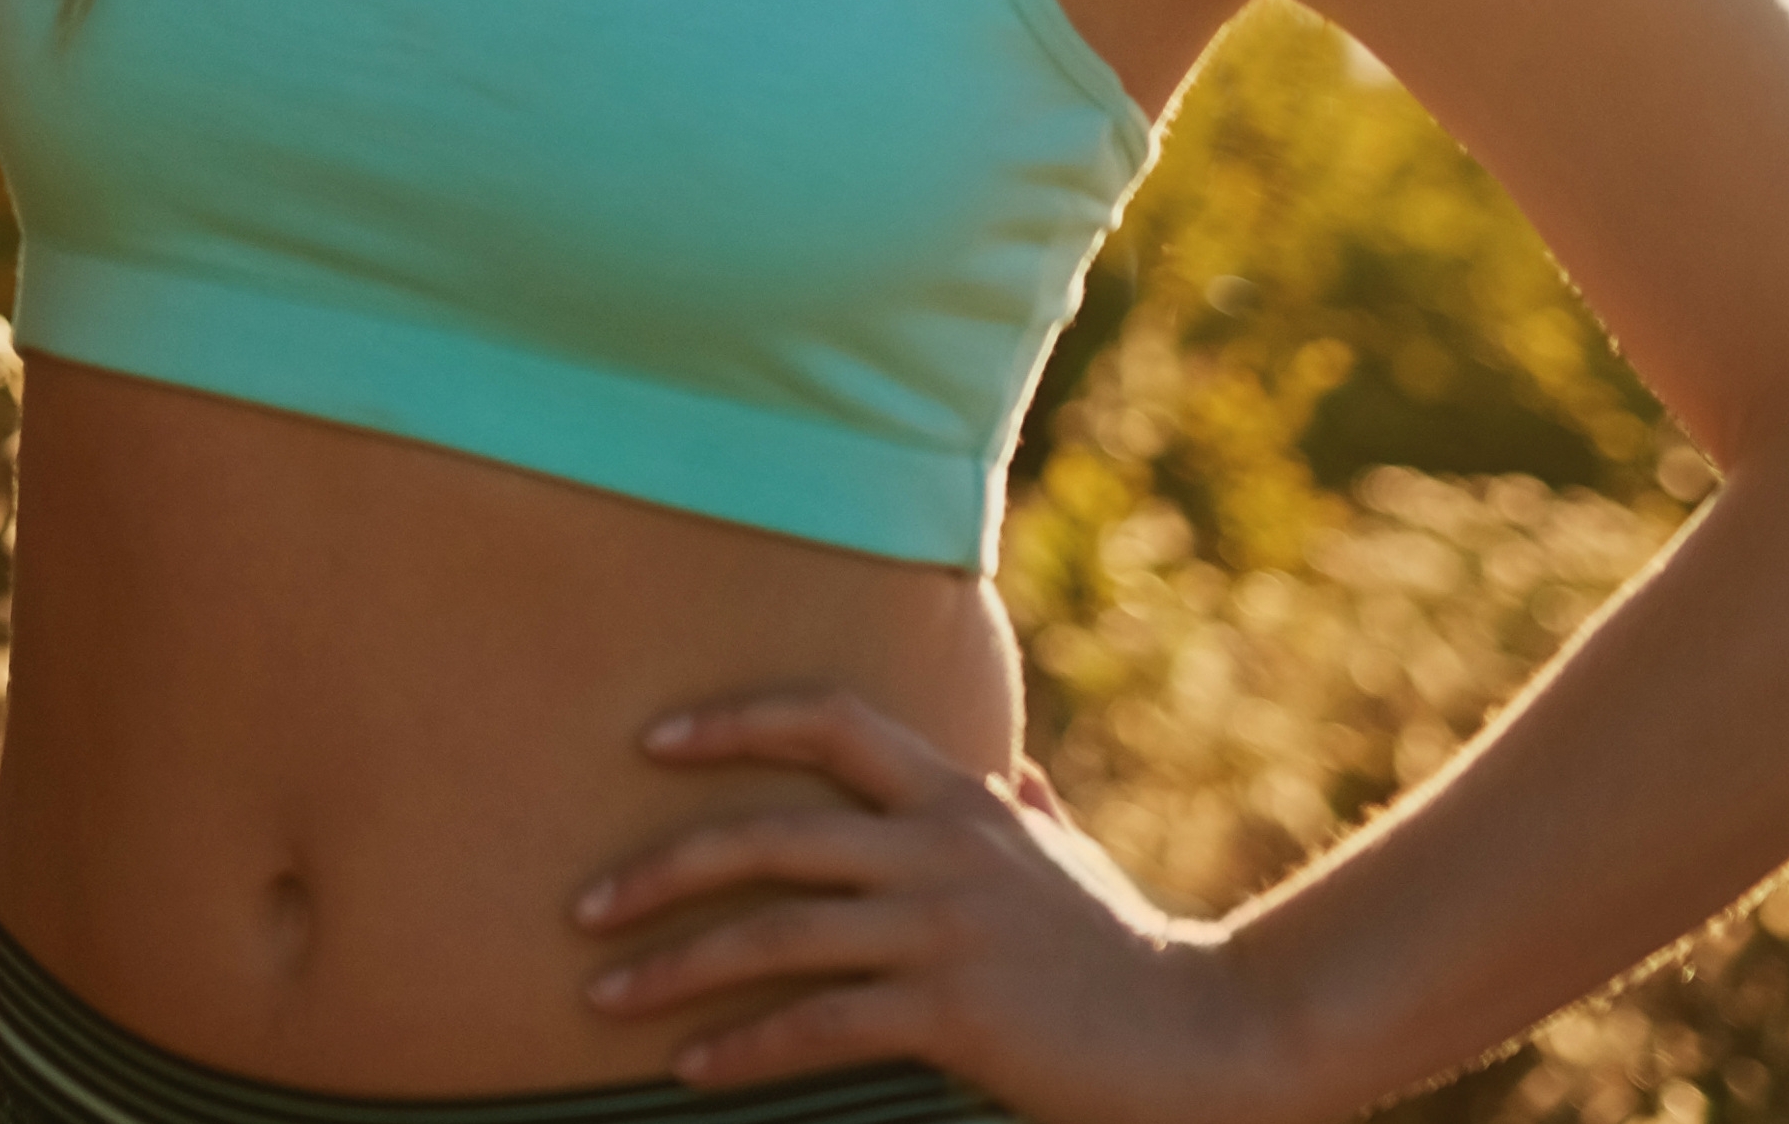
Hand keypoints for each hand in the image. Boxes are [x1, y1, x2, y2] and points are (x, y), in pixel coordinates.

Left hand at [579, 686, 1270, 1112]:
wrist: (1207, 1034)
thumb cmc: (1131, 955)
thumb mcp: (1078, 866)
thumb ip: (1035, 816)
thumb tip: (1022, 778)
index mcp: (959, 800)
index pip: (828, 721)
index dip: (732, 721)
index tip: (651, 740)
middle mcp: (940, 846)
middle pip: (765, 833)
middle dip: (659, 867)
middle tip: (580, 905)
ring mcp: (943, 926)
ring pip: (772, 932)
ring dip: (673, 965)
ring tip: (602, 993)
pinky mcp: (952, 1009)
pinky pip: (817, 1023)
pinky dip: (742, 1045)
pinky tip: (690, 1066)